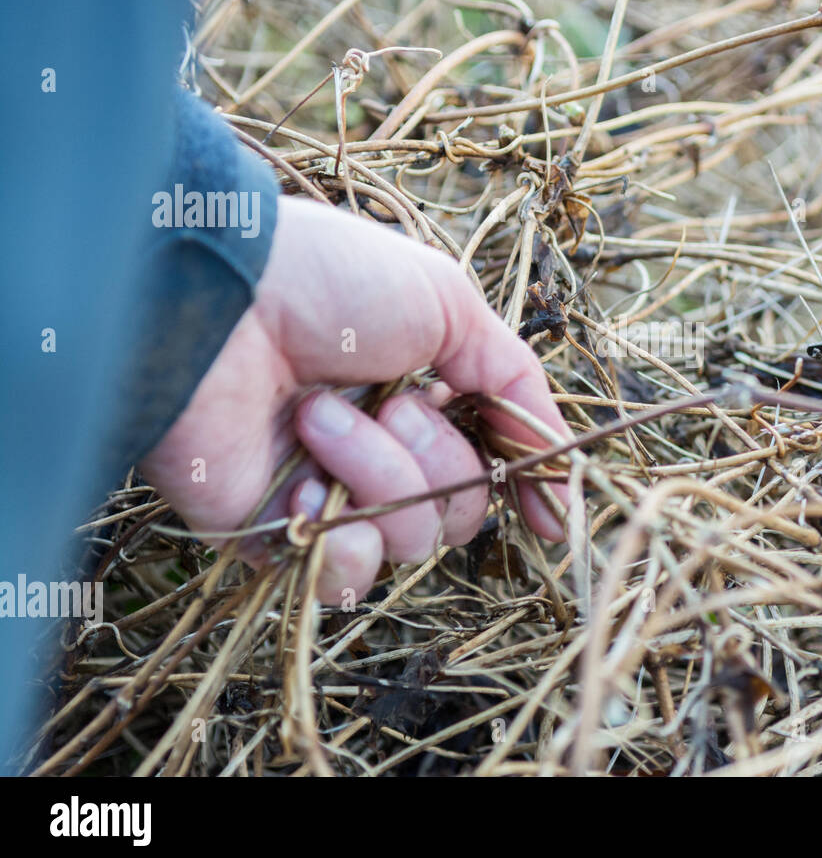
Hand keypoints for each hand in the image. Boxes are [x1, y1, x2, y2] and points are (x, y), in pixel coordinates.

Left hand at [140, 196, 570, 601]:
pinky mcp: (276, 535)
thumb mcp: (451, 305)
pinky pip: (347, 573)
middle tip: (390, 402)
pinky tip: (303, 481)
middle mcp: (380, 452)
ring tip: (314, 414)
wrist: (218, 301)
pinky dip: (338, 531)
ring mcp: (330, 496)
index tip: (551, 517)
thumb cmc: (331, 284)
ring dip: (376, 472)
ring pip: (410, 538)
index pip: (490, 465)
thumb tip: (567, 477)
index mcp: (421, 398)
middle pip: (460, 509)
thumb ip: (516, 387)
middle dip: (435, 455)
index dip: (522, 485)